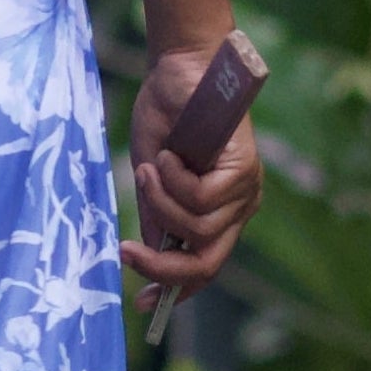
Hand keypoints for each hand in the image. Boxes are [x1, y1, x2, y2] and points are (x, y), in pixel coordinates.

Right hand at [122, 39, 263, 305]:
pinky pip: (201, 200)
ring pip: (197, 229)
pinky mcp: (245, 170)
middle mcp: (239, 207)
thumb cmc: (166, 116)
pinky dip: (173, 181)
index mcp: (220, 212)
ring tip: (149, 168)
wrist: (181, 67)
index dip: (174, 288)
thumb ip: (157, 219)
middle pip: (207, 264)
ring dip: (160, 203)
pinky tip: (168, 155)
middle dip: (162, 266)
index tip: (142, 303)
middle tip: (125, 250)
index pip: (205, 267)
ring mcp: (246, 191)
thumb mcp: (152, 179)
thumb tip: (150, 260)